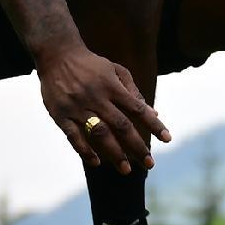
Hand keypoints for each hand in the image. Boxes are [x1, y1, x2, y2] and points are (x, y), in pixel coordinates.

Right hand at [40, 43, 170, 174]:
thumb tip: (154, 113)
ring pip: (99, 133)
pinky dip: (85, 150)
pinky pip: (73, 136)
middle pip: (121, 125)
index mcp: (112, 86)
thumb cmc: (91, 65)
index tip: (167, 139)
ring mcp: (78, 107)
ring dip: (114, 153)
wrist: (56, 54)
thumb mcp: (115, 70)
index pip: (138, 108)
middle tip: (149, 164)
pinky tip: (96, 162)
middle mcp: (97, 97)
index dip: (153, 124)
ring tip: (126, 170)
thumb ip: (133, 91)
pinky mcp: (60, 115)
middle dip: (137, 146)